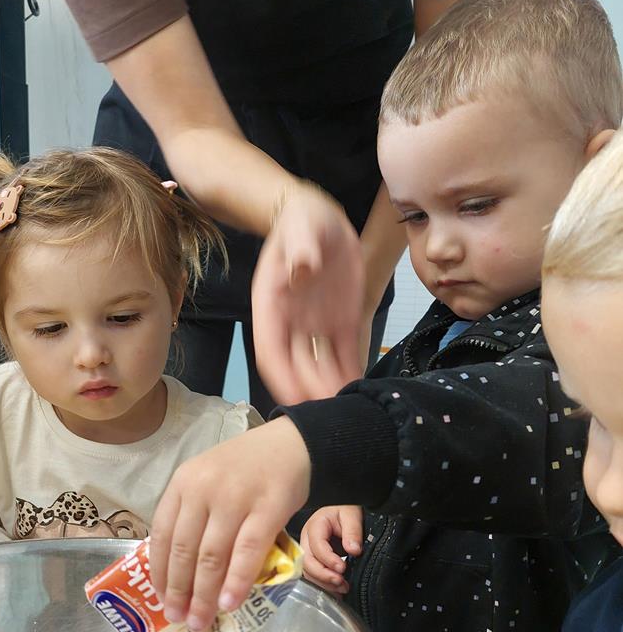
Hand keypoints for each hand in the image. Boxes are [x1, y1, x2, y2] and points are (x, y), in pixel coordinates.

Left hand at [149, 417, 310, 630]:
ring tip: (202, 621)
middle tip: (178, 619)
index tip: (160, 598)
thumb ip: (194, 515)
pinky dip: (236, 581)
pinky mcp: (268, 508)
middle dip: (179, 591)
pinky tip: (230, 603)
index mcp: (183, 483)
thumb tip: (182, 572)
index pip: (162, 534)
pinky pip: (247, 551)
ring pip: (212, 556)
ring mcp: (235, 498)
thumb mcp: (208, 480)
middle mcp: (203, 489)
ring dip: (204, 594)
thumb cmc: (246, 468)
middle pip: (184, 550)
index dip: (160, 571)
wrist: (291, 444)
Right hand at [252, 183, 364, 404]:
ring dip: (331, 388)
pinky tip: (362, 389)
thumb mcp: (301, 225)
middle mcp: (290, 323)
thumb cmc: (303, 221)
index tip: (295, 399)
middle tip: (331, 411)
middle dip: (310, 391)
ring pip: (320, 367)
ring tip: (350, 408)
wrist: (319, 219)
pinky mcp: (339, 322)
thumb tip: (301, 268)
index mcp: (271, 305)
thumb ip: (301, 247)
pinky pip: (344, 353)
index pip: (270, 350)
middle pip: (296, 367)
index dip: (281, 377)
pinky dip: (350, 372)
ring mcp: (314, 326)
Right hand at [300, 506, 362, 593]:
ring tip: (342, 587)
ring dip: (324, 582)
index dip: (328, 560)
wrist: (342, 509)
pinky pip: (313, 574)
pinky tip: (336, 590)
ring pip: (308, 571)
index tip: (342, 568)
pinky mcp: (313, 558)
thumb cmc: (344, 509)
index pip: (316, 546)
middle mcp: (307, 539)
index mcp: (315, 526)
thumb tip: (353, 550)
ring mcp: (308, 550)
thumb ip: (352, 532)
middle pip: (307, 562)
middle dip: (323, 575)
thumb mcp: (351, 515)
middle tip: (341, 582)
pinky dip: (324, 584)